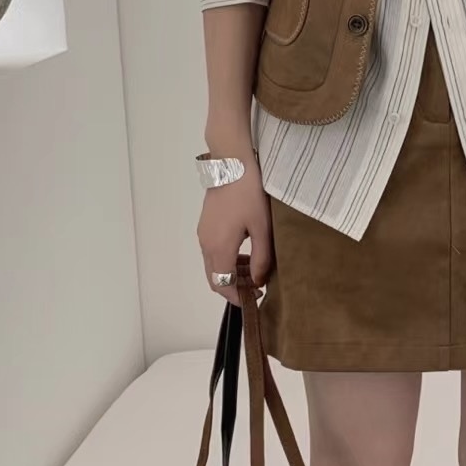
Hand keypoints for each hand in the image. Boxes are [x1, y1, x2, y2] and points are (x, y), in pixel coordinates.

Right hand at [197, 162, 271, 306]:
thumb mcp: (262, 229)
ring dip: (231, 274)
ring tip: (255, 271)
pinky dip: (227, 260)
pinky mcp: (205, 225)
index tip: (254, 300)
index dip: (237, 298)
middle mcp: (206, 244)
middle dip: (234, 288)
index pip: (222, 285)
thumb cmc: (249, 194)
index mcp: (219, 248)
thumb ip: (261, 259)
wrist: (232, 164)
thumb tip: (258, 281)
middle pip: (214, 278)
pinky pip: (213, 252)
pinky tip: (246, 254)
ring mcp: (203, 234)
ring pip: (213, 266)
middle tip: (256, 288)